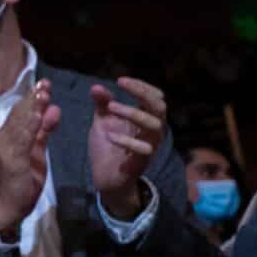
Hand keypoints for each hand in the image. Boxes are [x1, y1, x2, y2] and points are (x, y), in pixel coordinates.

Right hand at [0, 79, 59, 240]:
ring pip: (20, 123)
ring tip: (43, 94)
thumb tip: (52, 110)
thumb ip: (42, 131)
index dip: (31, 98)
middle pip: (19, 114)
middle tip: (45, 83)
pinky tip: (38, 115)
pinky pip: (22, 139)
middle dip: (32, 98)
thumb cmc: (22, 178)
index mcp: (9, 135)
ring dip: (32, 108)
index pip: (20, 112)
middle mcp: (4, 138)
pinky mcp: (13, 159)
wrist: (11, 204)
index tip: (43, 84)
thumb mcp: (36, 151)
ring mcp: (7, 148)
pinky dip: (30, 126)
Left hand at [91, 77, 165, 219]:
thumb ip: (102, 105)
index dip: (142, 86)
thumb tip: (97, 87)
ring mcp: (150, 146)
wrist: (106, 177)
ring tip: (111, 108)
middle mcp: (152, 131)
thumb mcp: (103, 122)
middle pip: (160, 107)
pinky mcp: (142, 162)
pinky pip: (144, 149)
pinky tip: (109, 135)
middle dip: (142, 93)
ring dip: (133, 113)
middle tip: (120, 84)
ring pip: (155, 126)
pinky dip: (127, 141)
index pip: (155, 97)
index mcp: (145, 118)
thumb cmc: (109, 147)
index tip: (121, 80)